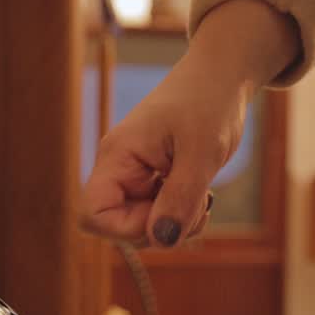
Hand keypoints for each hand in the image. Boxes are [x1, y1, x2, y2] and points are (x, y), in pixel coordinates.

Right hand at [81, 0, 298, 246]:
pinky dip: (180, 215)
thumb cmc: (210, 102)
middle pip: (117, 228)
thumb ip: (180, 199)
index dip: (126, 229)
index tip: (167, 211)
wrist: (223, 75)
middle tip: (196, 206)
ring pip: (140, 226)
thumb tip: (161, 239)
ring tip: (202, 198)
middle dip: (159, 229)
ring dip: (174, 224)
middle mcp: (117, 169)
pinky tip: (199, 194)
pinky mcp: (151, 180)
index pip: (91, 216)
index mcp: (117, 156)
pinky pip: (156, 215)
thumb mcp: (202, 152)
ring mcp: (134, 176)